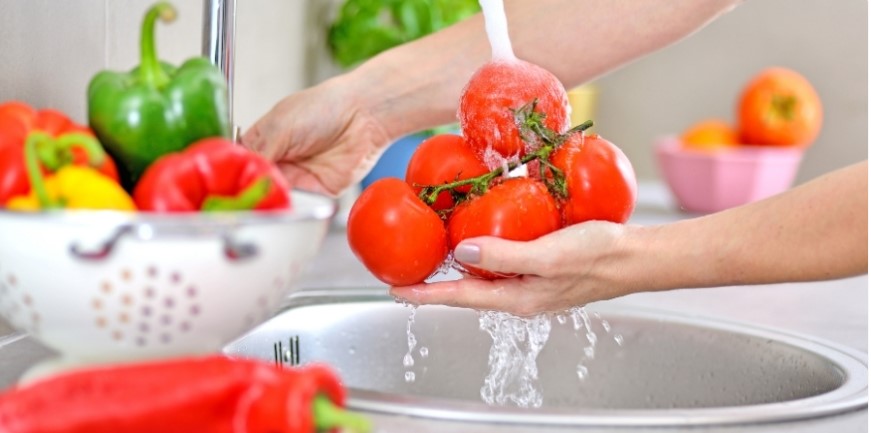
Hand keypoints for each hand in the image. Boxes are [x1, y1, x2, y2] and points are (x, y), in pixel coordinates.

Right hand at [241, 76, 392, 195]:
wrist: (364, 115)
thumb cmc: (325, 107)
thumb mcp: (281, 124)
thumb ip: (259, 149)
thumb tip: (241, 170)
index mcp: (266, 140)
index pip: (240, 162)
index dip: (233, 173)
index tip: (226, 182)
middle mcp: (280, 161)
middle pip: (255, 184)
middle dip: (251, 190)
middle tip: (244, 193)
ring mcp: (298, 178)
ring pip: (275, 198)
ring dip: (271, 200)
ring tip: (265, 195)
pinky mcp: (318, 192)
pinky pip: (300, 205)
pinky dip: (292, 205)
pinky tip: (286, 199)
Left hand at [390, 221, 636, 315]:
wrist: (636, 256)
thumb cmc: (599, 255)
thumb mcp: (549, 254)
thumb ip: (505, 256)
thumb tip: (461, 253)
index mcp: (518, 297)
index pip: (460, 297)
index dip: (425, 294)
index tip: (396, 289)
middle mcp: (521, 295)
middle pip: (468, 291)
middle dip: (436, 284)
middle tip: (409, 269)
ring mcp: (533, 284)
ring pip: (485, 279)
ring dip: (459, 268)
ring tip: (435, 253)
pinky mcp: (543, 270)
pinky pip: (505, 265)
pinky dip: (486, 254)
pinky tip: (484, 236)